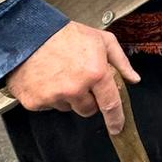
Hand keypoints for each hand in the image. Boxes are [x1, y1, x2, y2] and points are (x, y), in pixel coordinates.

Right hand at [6, 21, 141, 133]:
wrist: (27, 34)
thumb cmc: (65, 35)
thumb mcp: (101, 40)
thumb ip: (121, 61)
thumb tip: (133, 79)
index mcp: (95, 73)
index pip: (110, 105)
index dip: (116, 119)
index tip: (118, 128)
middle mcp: (75, 89)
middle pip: (88, 110)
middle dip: (88, 99)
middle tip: (80, 79)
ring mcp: (53, 97)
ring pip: (68, 107)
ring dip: (68, 96)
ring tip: (60, 74)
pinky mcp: (35, 101)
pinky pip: (48, 106)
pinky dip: (49, 96)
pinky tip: (46, 78)